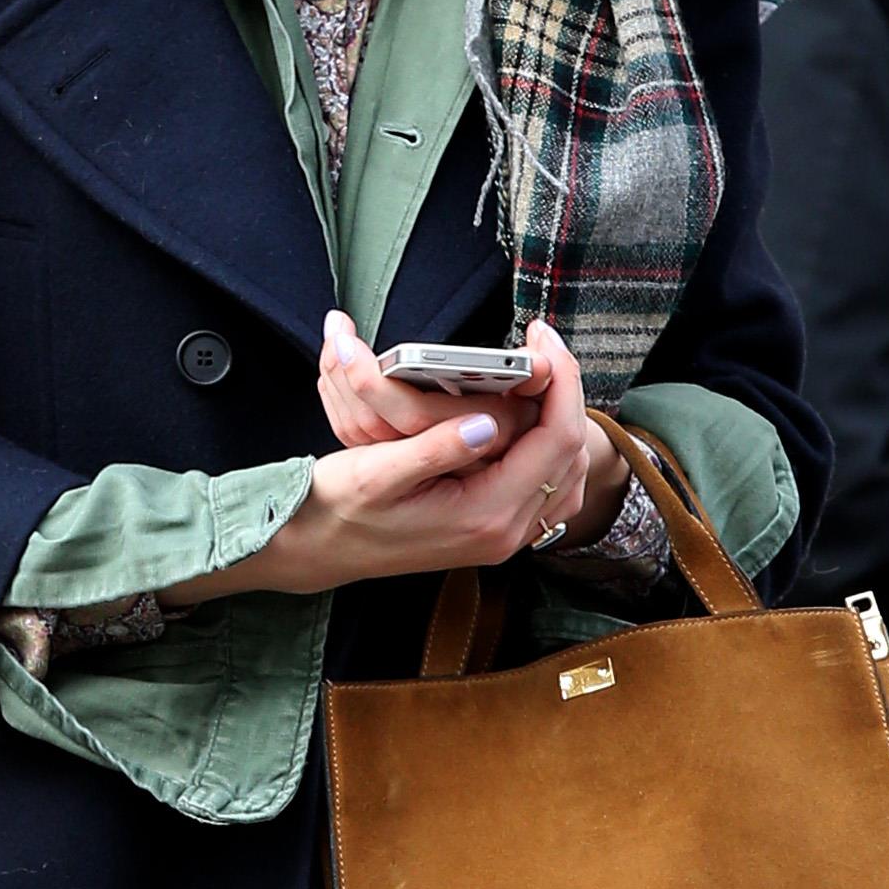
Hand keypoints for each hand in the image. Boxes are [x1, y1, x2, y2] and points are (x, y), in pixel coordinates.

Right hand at [174, 317, 625, 606]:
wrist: (317, 550)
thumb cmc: (339, 509)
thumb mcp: (378, 472)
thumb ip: (438, 449)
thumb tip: (487, 422)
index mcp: (483, 515)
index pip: (555, 438)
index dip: (560, 380)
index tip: (541, 337)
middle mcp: (503, 532)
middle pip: (571, 452)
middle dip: (564, 391)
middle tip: (541, 345)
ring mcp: (502, 537)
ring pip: (566, 471)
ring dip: (560, 416)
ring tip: (538, 372)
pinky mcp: (492, 531)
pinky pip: (547, 488)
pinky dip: (549, 448)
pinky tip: (529, 418)